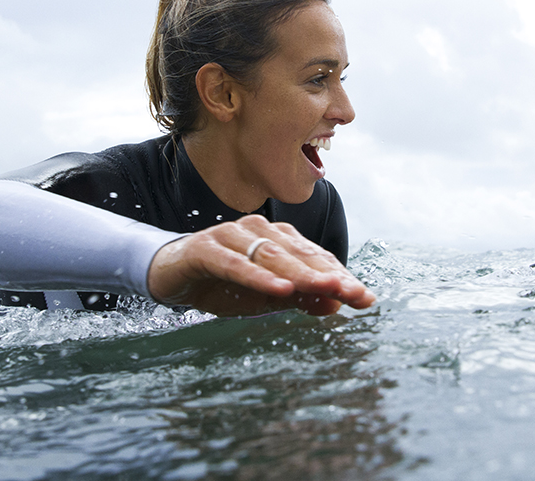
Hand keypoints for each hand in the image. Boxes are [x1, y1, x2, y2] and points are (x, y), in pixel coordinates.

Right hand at [146, 215, 374, 316]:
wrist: (169, 276)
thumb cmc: (221, 284)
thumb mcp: (264, 298)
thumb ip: (299, 298)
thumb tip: (337, 304)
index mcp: (277, 239)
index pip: (315, 259)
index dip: (341, 277)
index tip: (365, 298)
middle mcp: (258, 231)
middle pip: (299, 255)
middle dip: (330, 276)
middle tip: (354, 294)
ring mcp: (231, 236)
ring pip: (272, 256)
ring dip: (301, 274)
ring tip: (327, 289)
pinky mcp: (206, 248)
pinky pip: (236, 263)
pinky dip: (258, 277)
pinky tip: (279, 290)